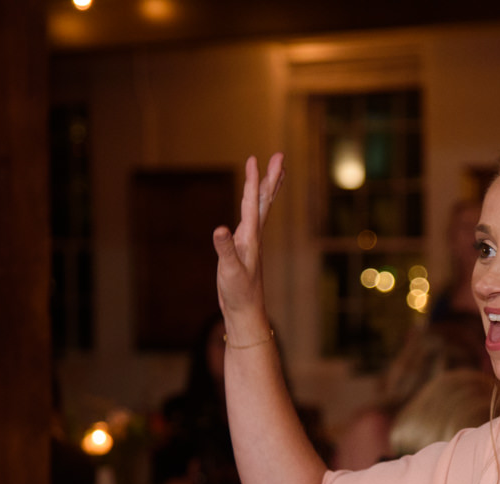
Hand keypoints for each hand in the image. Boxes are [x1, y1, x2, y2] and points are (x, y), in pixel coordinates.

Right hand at [213, 153, 284, 320]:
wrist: (246, 312)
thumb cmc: (239, 293)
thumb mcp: (229, 271)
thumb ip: (225, 250)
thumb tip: (220, 229)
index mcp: (251, 237)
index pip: (252, 202)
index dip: (253, 180)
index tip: (254, 158)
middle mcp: (254, 235)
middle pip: (264, 200)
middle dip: (271, 176)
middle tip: (279, 155)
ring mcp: (251, 241)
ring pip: (261, 208)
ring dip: (267, 188)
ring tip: (274, 172)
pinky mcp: (245, 248)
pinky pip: (252, 219)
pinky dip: (254, 205)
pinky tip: (252, 203)